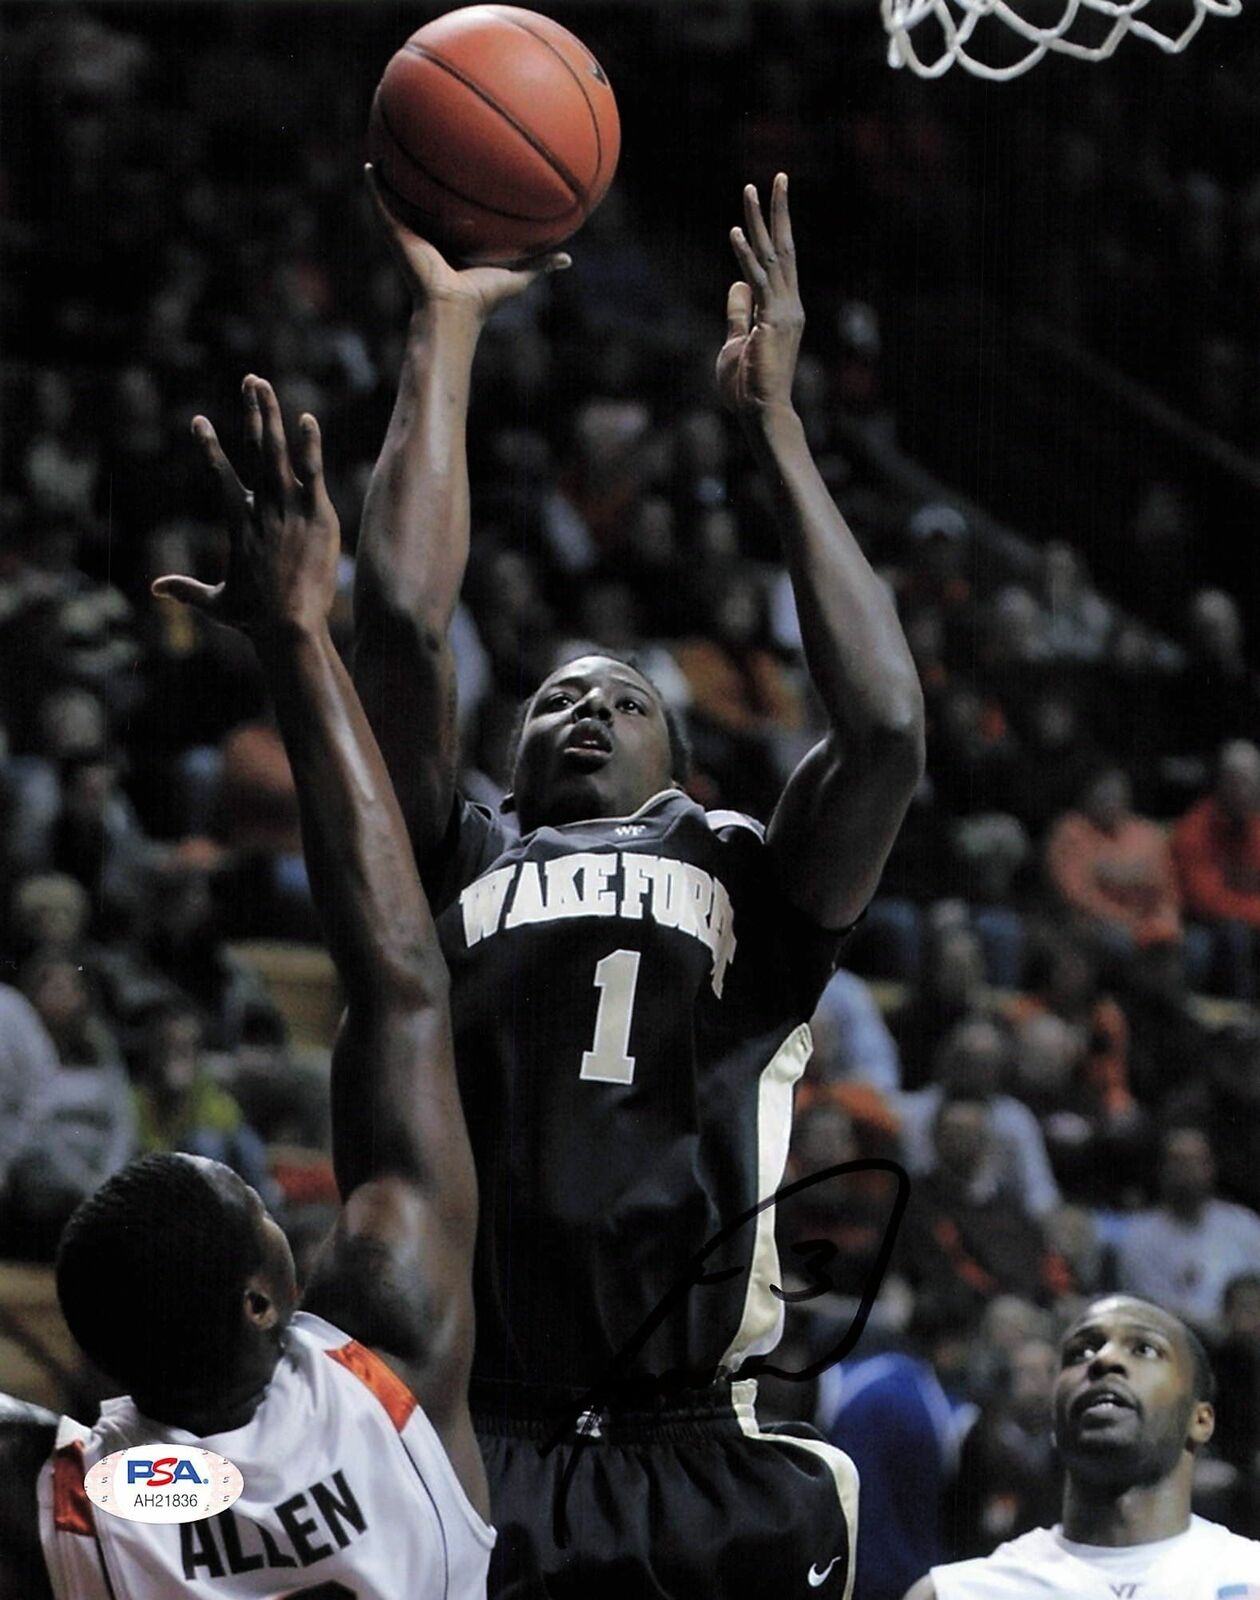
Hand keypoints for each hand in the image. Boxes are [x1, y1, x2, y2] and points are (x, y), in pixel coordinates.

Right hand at [152, 376, 339, 637]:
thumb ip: (188, 591)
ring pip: (278, 454)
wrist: (289, 626)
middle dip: (252, 413)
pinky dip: (309, 446)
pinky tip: (306, 418)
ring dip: (272, 417)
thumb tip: (155, 590)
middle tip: (249, 382)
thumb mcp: (218, 603)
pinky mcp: (317, 516)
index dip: (210, 447)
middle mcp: (261, 510)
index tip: (199, 422)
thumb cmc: (255, 618)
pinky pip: (312, 473)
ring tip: (267, 387)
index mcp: (238, 524)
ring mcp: (289, 510)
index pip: (220, 476)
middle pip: (255, 451)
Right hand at [365, 165, 569, 322]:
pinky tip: (370, 165)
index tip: (459, 174)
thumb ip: (540, 265)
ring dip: (391, 180)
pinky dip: (374, 188)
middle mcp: (430, 238)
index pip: (452, 218)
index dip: (453, 199)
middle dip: (419, 183)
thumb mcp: (517, 276)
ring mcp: (410, 237)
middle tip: (422, 151)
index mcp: (453, 246)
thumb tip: (569, 259)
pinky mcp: (396, 236)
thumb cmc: (482, 298)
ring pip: (398, 202)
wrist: (453, 308)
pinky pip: (382, 207)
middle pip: (423, 205)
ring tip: (385, 150)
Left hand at [716, 173, 803, 418]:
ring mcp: (784, 312)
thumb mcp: (736, 342)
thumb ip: (738, 313)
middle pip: (785, 249)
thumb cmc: (748, 386)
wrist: (760, 412)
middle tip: (777, 177)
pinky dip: (745, 254)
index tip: (770, 201)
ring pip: (773, 257)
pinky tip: (735, 231)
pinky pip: (757, 280)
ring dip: (760, 222)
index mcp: (783, 310)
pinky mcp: (772, 321)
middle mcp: (790, 305)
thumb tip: (737, 284)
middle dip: (779, 212)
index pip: (782, 262)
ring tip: (750, 189)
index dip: (776, 230)